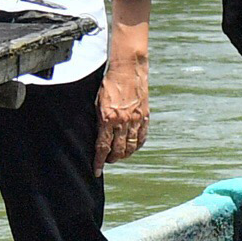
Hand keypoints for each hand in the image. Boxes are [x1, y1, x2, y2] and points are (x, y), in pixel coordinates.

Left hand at [95, 54, 148, 169]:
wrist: (127, 69)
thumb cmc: (109, 84)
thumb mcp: (97, 103)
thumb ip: (99, 120)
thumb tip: (97, 137)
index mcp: (108, 118)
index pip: (103, 147)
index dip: (99, 161)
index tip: (96, 171)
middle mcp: (123, 122)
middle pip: (118, 150)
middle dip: (112, 159)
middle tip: (107, 161)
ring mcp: (135, 120)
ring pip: (131, 147)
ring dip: (124, 154)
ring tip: (119, 156)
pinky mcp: (144, 116)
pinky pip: (142, 137)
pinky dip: (137, 145)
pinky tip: (132, 148)